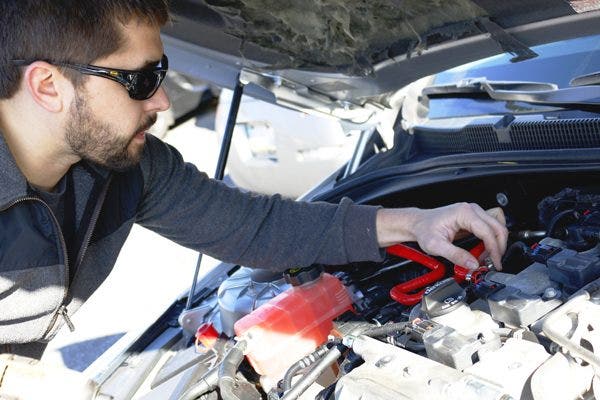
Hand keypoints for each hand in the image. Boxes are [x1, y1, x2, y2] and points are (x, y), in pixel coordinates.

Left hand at [376, 203, 507, 269]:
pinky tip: (484, 249)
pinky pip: (491, 228)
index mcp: (463, 213)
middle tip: (494, 262)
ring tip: (488, 256)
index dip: (494, 250)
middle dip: (499, 247)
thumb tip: (473, 264)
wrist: (418, 223)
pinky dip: (492, 239)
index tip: (495, 263)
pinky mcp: (474, 218)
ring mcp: (474, 212)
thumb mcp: (436, 246)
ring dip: (497, 242)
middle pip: (498, 227)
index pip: (488, 231)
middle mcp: (471, 209)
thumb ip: (456, 255)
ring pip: (497, 226)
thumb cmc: (424, 229)